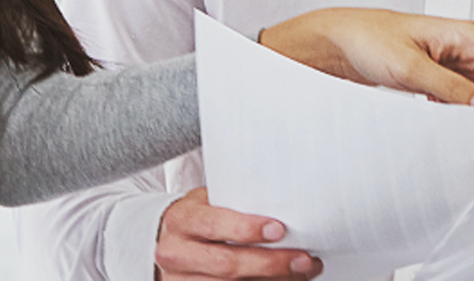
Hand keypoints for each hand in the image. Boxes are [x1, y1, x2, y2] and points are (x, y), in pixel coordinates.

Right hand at [155, 187, 319, 279]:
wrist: (170, 240)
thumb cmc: (200, 216)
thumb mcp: (210, 201)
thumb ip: (236, 204)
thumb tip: (287, 208)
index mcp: (181, 220)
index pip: (213, 225)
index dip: (246, 229)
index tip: (279, 230)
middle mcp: (175, 253)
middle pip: (226, 264)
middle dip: (269, 263)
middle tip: (302, 259)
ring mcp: (179, 280)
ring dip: (273, 280)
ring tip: (303, 272)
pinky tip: (285, 280)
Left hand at [259, 9, 473, 129]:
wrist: (336, 44)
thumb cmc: (369, 39)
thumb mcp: (408, 66)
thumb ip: (450, 89)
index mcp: (467, 35)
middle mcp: (468, 49)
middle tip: (455, 114)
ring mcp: (458, 66)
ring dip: (471, 114)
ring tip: (435, 107)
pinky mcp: (445, 81)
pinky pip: (468, 105)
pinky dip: (457, 115)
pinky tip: (432, 110)